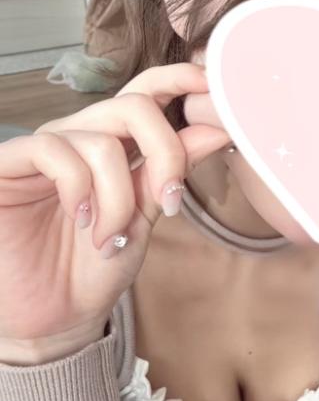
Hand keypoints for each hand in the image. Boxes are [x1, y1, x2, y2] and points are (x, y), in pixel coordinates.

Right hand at [0, 64, 230, 363]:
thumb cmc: (92, 270)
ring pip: (101, 142)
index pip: (143, 93)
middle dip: (165, 153)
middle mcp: (77, 137)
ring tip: (109, 239)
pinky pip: (53, 150)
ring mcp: (41, 150)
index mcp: (112, 145)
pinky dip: (78, 189)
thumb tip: (215, 130)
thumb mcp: (142, 217)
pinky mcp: (7, 164)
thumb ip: (169, 170)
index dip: (176, 79)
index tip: (209, 86)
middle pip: (134, 107)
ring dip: (117, 199)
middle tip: (169, 201)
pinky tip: (80, 219)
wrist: (51, 320)